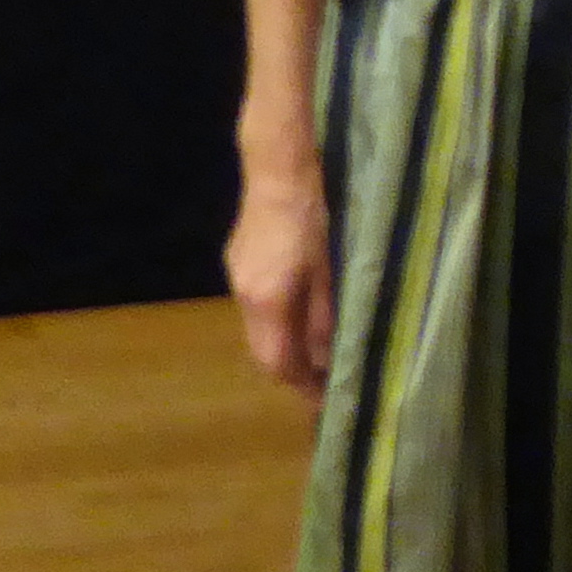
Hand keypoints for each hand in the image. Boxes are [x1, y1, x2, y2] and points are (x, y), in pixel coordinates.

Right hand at [226, 163, 335, 393]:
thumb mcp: (333, 270)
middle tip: (325, 383)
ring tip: (317, 355)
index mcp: (268, 300)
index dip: (303, 385)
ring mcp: (237, 277)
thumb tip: (330, 358)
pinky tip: (300, 318)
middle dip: (293, 371)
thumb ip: (328, 316)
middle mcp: (245, 295)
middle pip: (263, 351)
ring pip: (258, 330)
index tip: (326, 401)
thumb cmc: (317, 217)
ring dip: (285, 346)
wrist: (280, 170)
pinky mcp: (238, 262)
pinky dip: (277, 323)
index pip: (279, 361)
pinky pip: (256, 308)